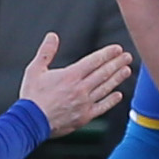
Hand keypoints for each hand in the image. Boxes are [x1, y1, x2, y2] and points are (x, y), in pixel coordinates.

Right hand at [19, 32, 133, 136]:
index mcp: (70, 76)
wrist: (31, 122)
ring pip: (105, 88)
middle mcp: (81, 89)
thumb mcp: (35, 70)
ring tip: (127, 70)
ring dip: (117, 78)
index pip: (94, 61)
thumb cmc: (32, 97)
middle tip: (127, 57)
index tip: (117, 49)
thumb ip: (46, 52)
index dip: (107, 54)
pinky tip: (118, 94)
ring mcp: (84, 104)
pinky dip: (111, 100)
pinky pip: (102, 107)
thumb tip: (52, 36)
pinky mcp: (84, 117)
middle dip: (117, 63)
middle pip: (103, 73)